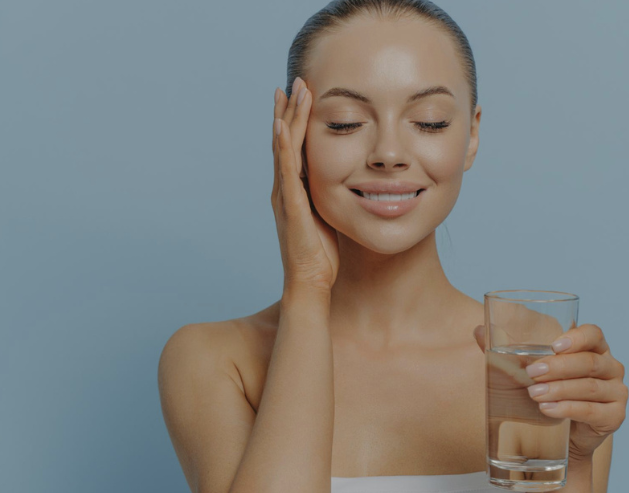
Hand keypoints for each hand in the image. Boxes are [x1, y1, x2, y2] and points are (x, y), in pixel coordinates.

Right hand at [272, 77, 338, 293]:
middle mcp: (283, 189)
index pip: (293, 148)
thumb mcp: (328, 216)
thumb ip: (329, 197)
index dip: (295, 121)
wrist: (310, 283)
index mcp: (292, 190)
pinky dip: (283, 147)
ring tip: (291, 91)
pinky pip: (285, 171)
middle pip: (284, 141)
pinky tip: (282, 126)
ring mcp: (284, 196)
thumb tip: (346, 181)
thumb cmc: (321, 255)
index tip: (300, 96)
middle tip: (293, 82)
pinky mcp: (291, 206)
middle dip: (289, 110)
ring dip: (288, 118)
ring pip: (283, 149)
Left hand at [473, 323, 627, 460]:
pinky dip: (568, 409)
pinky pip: (592, 411)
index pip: (594, 333)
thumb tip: (478, 330)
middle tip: (531, 373)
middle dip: (558, 367)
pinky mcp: (614, 417)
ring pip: (589, 386)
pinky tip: (548, 410)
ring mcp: (616, 392)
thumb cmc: (548, 394)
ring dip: (560, 389)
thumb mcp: (529, 371)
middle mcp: (611, 367)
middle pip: (589, 361)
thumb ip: (506, 351)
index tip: (553, 345)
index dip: (577, 337)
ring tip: (534, 394)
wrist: (563, 438)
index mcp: (595, 348)